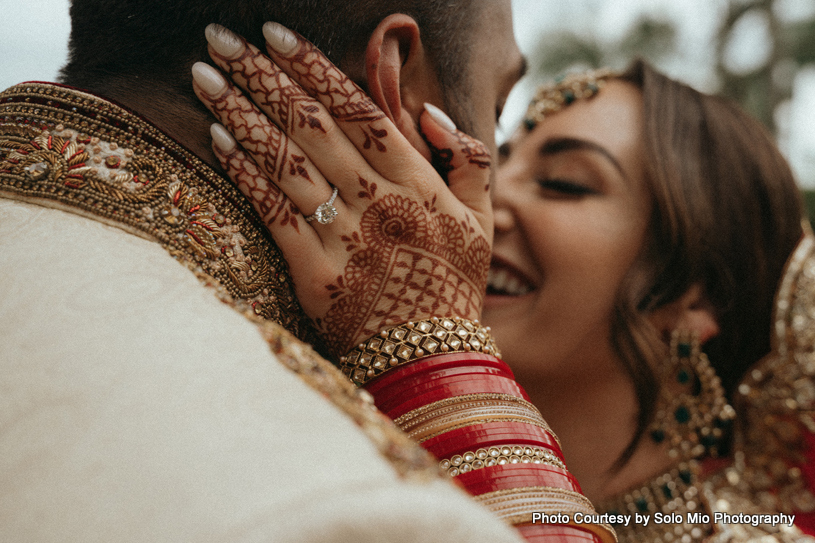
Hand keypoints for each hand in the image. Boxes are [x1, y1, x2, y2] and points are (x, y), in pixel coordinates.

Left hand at [192, 23, 491, 356]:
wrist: (432, 362)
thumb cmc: (453, 286)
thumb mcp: (481, 220)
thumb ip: (469, 159)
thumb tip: (430, 112)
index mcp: (417, 183)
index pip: (360, 110)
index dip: (314, 68)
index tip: (276, 35)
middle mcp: (379, 202)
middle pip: (312, 126)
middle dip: (262, 76)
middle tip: (221, 40)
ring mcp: (344, 237)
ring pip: (286, 162)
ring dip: (240, 114)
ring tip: (203, 77)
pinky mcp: (314, 273)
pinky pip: (273, 213)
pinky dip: (245, 173)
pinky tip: (217, 140)